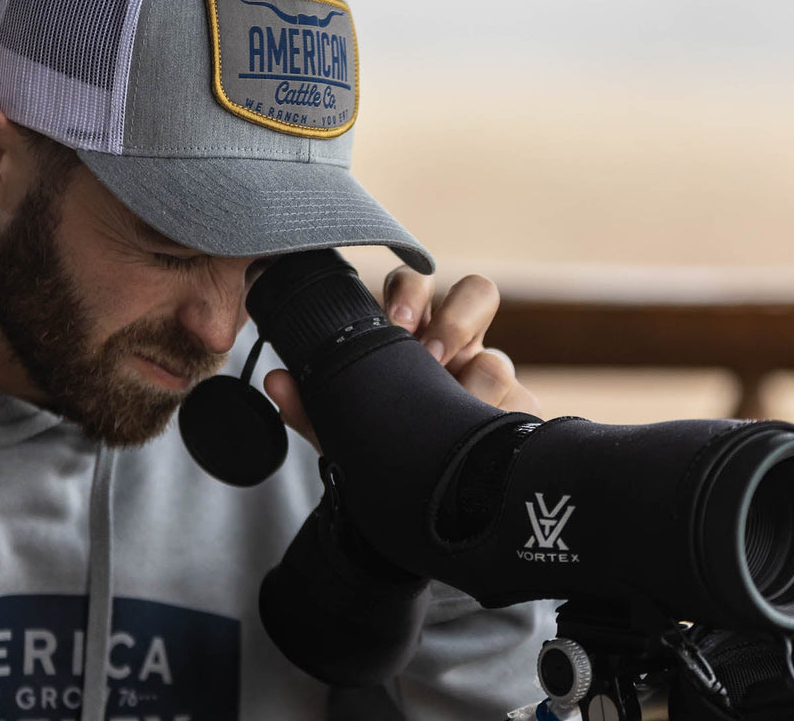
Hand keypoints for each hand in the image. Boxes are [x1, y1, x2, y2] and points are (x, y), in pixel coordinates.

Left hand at [264, 264, 541, 450]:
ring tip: (452, 408)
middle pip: (477, 293)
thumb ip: (311, 405)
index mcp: (414, 333)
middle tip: (430, 353)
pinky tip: (474, 440)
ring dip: (476, 380)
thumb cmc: (382, 447)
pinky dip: (494, 422)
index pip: (418, 285)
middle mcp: (457, 347)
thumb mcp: (345, 428)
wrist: (416, 508)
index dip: (411, 292)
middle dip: (456, 318)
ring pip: (499, 359)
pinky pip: (518, 411)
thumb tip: (275, 380)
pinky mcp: (516, 420)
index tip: (397, 322)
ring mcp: (490, 382)